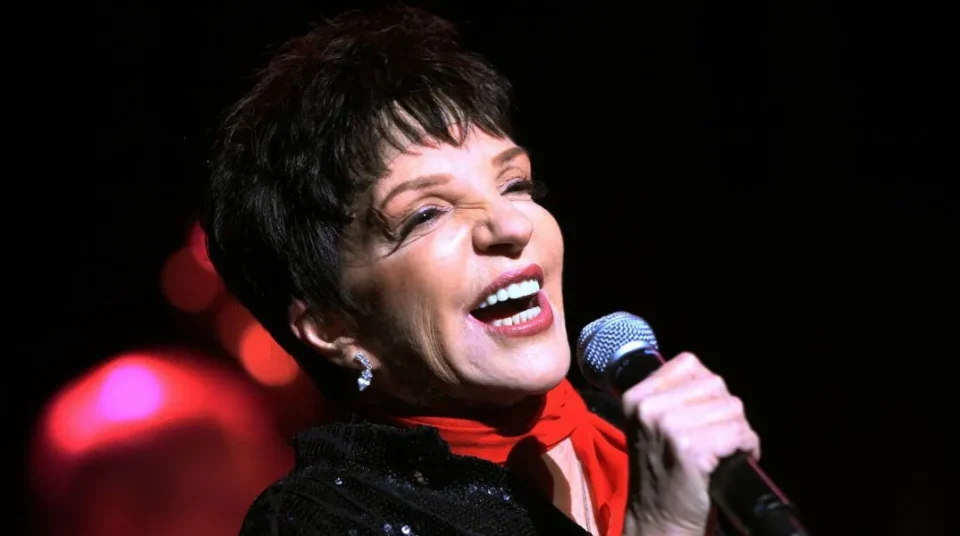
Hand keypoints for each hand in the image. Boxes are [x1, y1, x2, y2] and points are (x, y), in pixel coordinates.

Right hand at [620, 352, 759, 535]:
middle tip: (717, 439)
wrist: (659, 521)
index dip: (707, 389)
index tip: (704, 415)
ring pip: (732, 407)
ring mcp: (669, 426)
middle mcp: (649, 407)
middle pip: (715, 384)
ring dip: (738, 430)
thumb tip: (712, 380)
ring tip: (724, 451)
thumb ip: (672, 397)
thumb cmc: (663, 475)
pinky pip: (739, 433)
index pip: (689, 363)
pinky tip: (731, 462)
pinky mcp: (692, 448)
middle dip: (725, 411)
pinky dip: (747, 447)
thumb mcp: (652, 426)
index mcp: (636, 396)